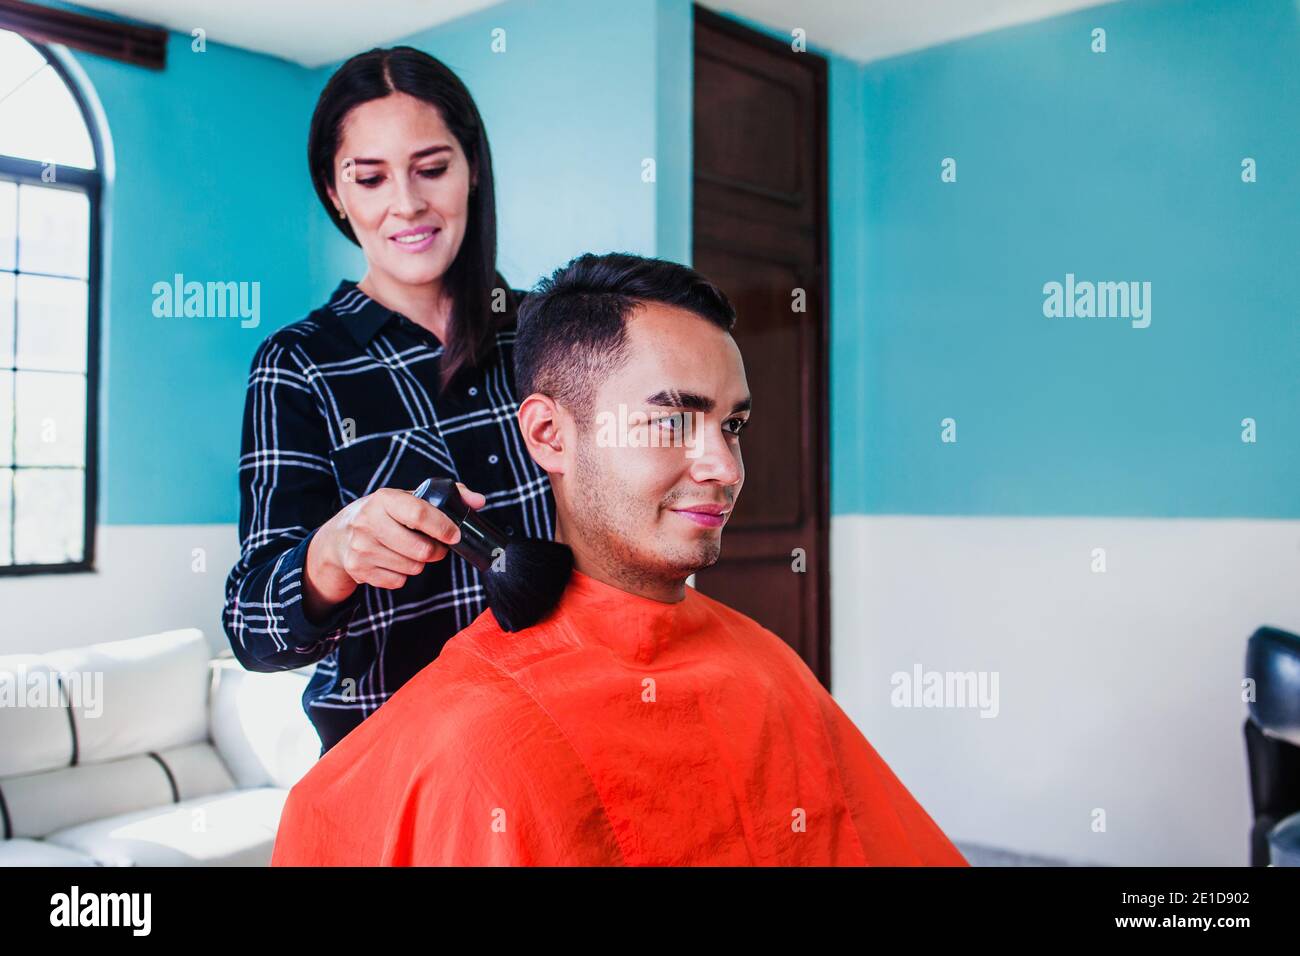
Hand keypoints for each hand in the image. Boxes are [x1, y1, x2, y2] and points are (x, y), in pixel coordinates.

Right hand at [303, 483, 485, 615]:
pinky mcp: (359, 570)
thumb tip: (479, 501)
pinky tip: (393, 561)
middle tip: (435, 546)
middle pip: (421, 550)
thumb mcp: (408, 498)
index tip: (455, 535)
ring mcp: (361, 548)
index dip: (443, 527)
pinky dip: (402, 574)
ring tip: (409, 550)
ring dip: (419, 563)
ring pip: (412, 567)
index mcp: (384, 499)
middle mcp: (368, 522)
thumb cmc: (383, 515)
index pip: (420, 514)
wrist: (339, 537)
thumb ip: (448, 495)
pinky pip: (398, 581)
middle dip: (436, 551)